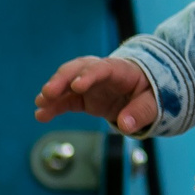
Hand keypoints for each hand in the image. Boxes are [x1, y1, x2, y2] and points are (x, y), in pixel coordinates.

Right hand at [33, 55, 157, 133]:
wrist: (145, 92)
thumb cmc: (151, 92)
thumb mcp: (154, 103)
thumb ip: (140, 112)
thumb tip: (125, 125)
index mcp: (121, 70)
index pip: (103, 69)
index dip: (89, 76)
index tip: (77, 86)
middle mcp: (101, 73)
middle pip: (78, 69)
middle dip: (62, 80)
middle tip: (48, 93)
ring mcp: (90, 84)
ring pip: (67, 82)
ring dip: (53, 92)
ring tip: (40, 104)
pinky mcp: (84, 96)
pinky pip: (66, 100)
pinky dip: (54, 106)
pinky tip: (41, 115)